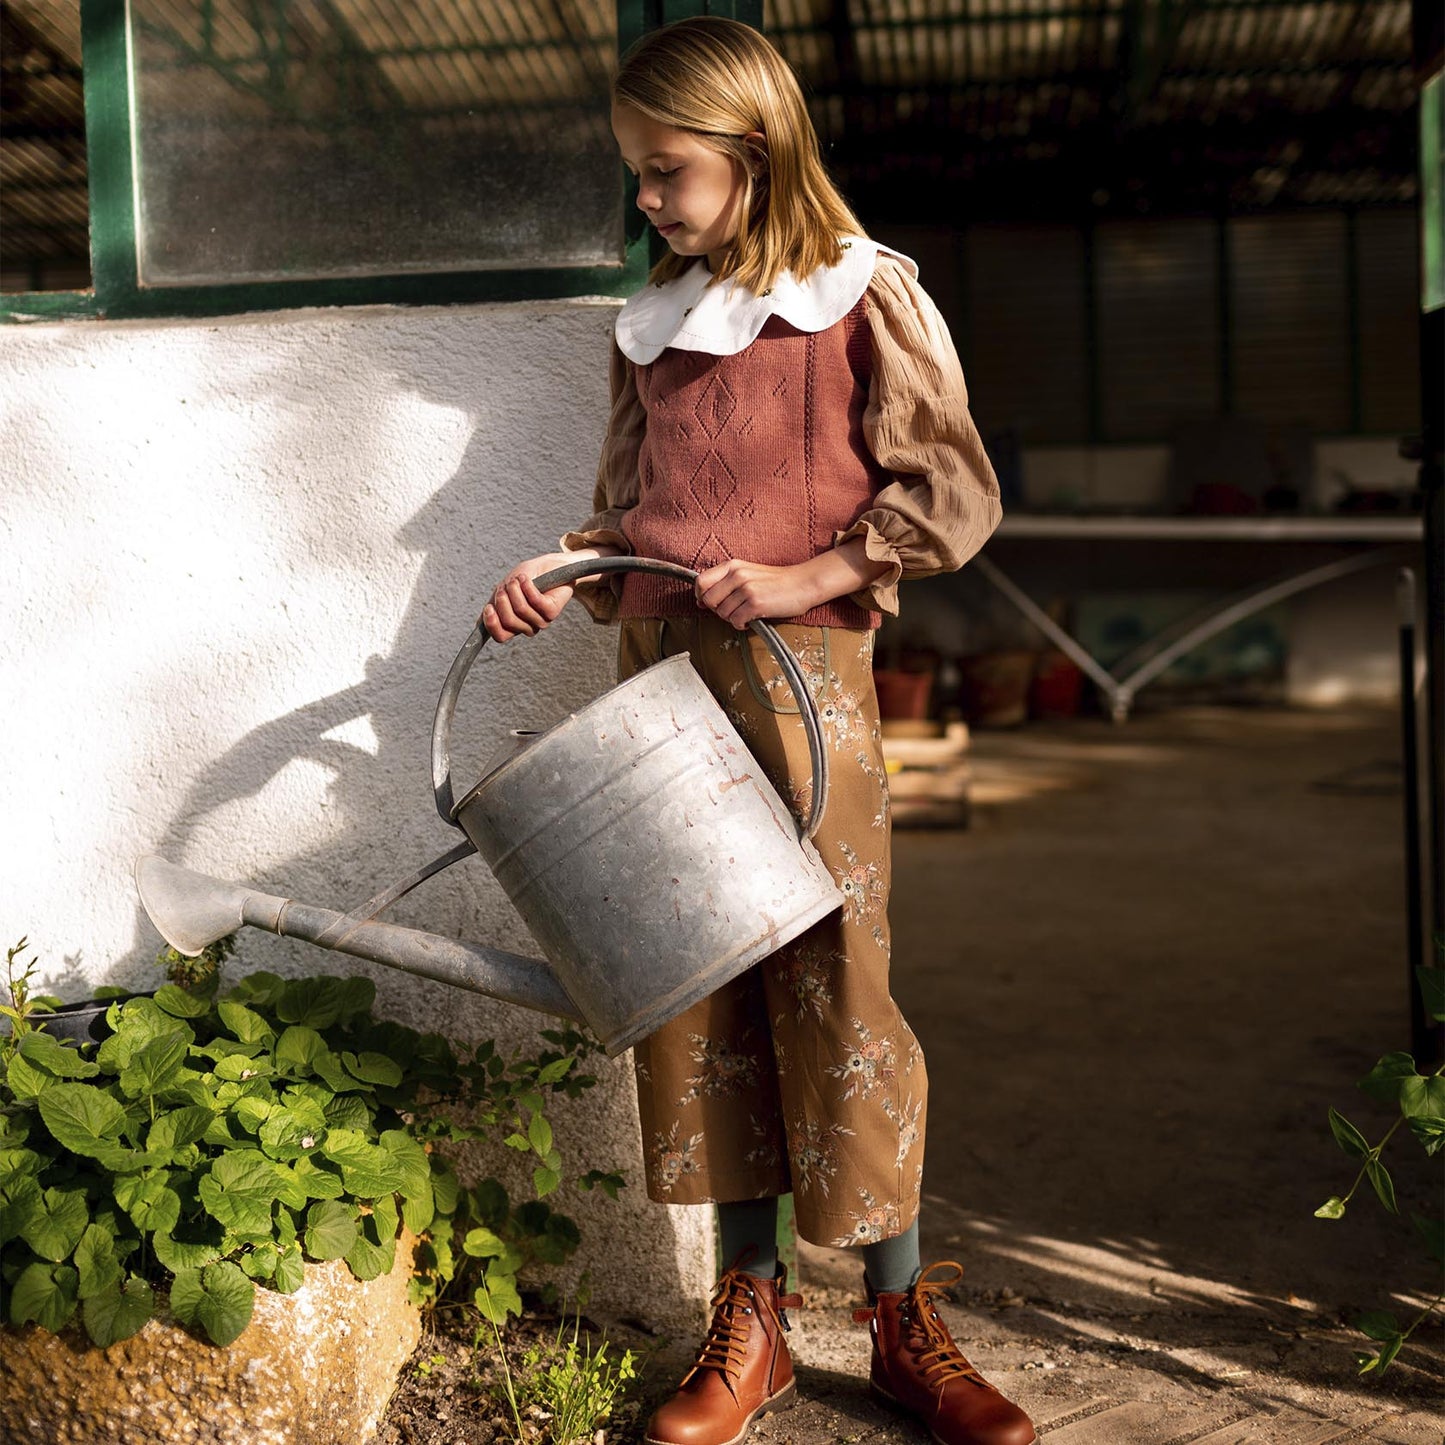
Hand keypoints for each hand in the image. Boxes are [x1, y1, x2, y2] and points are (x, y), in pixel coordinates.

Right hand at [481, 552, 579, 641]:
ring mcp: (541, 621)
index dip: (491, 624)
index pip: (500, 636)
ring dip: (515, 589)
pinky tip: (525, 579)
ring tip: (517, 579)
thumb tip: (479, 624)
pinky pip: (535, 601)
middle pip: (509, 621)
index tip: (488, 607)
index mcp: (514, 626)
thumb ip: (494, 606)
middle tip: (505, 586)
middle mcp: (528, 627)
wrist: (550, 567)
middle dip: (503, 600)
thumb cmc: (526, 579)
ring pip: (521, 610)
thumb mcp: (504, 590)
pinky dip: (527, 587)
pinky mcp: (552, 611)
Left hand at [694, 558, 823, 628]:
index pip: (701, 581)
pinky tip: (751, 620)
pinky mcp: (756, 603)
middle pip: (708, 600)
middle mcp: (737, 575)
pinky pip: (735, 621)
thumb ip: (726, 582)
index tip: (707, 604)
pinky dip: (741, 625)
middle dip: (717, 610)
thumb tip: (702, 600)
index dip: (700, 596)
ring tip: (745, 614)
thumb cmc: (776, 582)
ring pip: (722, 613)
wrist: (802, 584)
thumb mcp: (748, 573)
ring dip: (732, 618)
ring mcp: (746, 589)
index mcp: (733, 566)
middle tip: (732, 611)